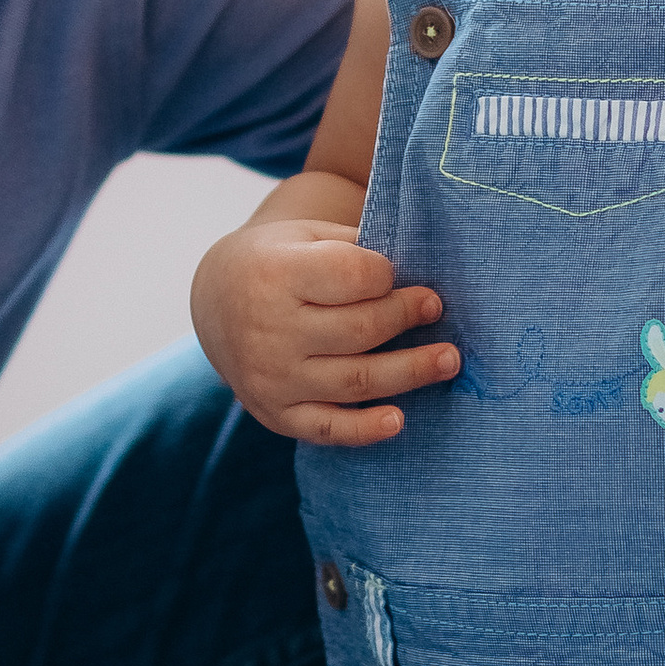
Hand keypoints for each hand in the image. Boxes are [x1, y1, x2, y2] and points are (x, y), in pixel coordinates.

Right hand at [190, 217, 458, 445]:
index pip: (353, 277)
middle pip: (362, 330)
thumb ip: (354, 248)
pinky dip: (367, 429)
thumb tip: (421, 267)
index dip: (388, 275)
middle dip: (408, 316)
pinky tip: (400, 419)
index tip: (404, 275)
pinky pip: (328, 429)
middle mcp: (270, 329)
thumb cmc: (278, 261)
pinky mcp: (275, 414)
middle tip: (437, 308)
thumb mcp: (306, 236)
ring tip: (448, 360)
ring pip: (357, 380)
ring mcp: (272, 377)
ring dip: (411, 371)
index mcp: (276, 274)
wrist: (216, 301)